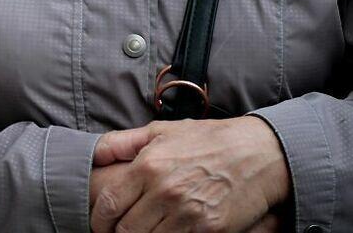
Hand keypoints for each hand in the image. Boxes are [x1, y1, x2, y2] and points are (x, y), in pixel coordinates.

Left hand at [89, 117, 290, 232]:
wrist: (259, 153)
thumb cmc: (207, 140)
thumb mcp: (161, 131)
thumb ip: (122, 142)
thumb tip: (94, 154)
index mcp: (148, 166)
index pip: (109, 204)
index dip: (99, 219)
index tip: (99, 224)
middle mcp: (165, 191)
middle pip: (126, 229)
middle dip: (118, 232)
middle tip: (120, 230)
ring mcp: (189, 214)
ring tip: (144, 230)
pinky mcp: (210, 230)